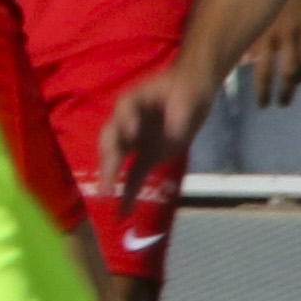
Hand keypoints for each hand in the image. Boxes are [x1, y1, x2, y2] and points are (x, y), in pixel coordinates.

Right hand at [99, 56, 214, 209]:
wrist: (193, 90)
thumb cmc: (187, 88)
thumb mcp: (187, 96)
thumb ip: (178, 114)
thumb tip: (172, 135)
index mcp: (133, 101)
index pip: (124, 110)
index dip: (125, 122)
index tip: (131, 133)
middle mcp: (126, 121)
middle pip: (111, 140)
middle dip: (108, 161)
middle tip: (107, 179)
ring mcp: (133, 141)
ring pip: (116, 160)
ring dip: (110, 179)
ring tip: (107, 199)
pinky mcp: (146, 156)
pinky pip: (133, 176)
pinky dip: (127, 193)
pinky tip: (122, 212)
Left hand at [235, 0, 300, 106]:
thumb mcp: (250, 12)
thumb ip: (249, 37)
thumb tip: (244, 62)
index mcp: (265, 32)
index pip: (264, 71)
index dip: (263, 91)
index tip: (263, 103)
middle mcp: (286, 32)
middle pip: (289, 72)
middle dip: (285, 92)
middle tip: (282, 103)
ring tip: (296, 85)